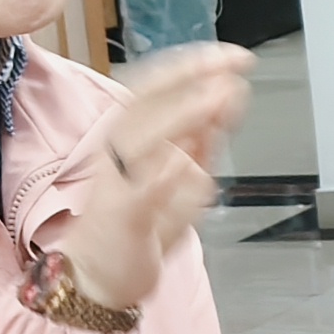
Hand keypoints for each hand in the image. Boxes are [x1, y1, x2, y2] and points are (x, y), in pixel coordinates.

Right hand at [56, 44, 251, 313]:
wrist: (100, 277)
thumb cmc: (139, 223)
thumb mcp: (182, 176)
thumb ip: (202, 142)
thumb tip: (227, 101)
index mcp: (132, 136)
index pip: (159, 89)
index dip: (194, 67)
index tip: (234, 56)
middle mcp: (119, 150)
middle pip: (148, 100)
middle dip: (191, 75)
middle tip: (233, 60)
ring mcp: (117, 180)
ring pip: (144, 137)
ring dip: (183, 113)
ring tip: (219, 93)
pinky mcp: (120, 215)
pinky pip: (140, 190)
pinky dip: (162, 173)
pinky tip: (185, 157)